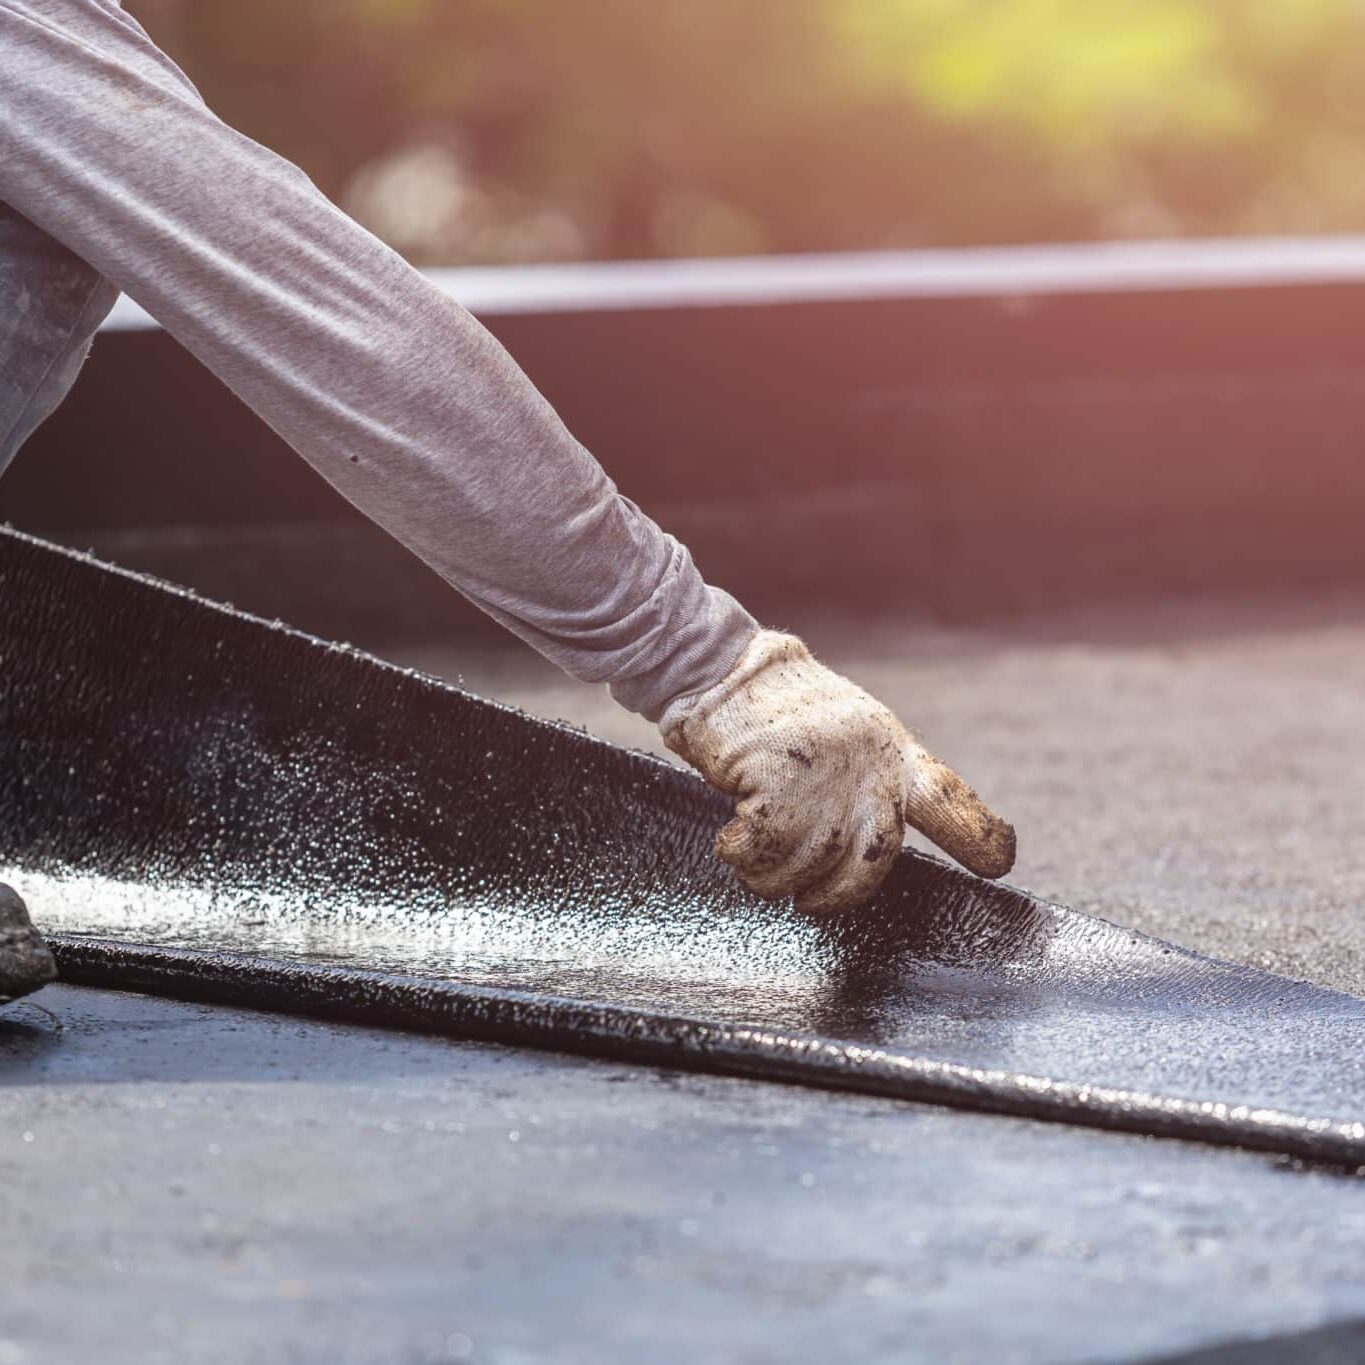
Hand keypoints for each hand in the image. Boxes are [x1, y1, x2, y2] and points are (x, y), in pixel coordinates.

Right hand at [660, 631, 1014, 913]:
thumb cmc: (774, 716)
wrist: (721, 669)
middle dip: (837, 894)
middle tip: (807, 900)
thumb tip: (864, 851)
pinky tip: (729, 839)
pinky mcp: (776, 776)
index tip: (998, 862)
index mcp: (891, 751)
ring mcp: (824, 770)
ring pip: (809, 863)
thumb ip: (865, 784)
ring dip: (772, 876)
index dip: (976, 834)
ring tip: (749, 854)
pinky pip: (764, 850)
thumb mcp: (842, 739)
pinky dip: (740, 856)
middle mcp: (867, 761)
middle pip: (875, 859)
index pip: (947, 798)